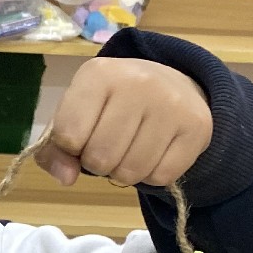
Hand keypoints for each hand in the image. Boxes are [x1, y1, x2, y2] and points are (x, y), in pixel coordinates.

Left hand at [35, 57, 211, 189]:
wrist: (171, 86)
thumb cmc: (113, 104)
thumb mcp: (77, 113)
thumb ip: (55, 149)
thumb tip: (66, 178)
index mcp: (98, 73)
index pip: (68, 135)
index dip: (70, 148)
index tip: (81, 136)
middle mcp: (137, 82)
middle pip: (100, 158)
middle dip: (98, 163)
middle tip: (109, 146)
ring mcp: (171, 104)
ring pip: (131, 172)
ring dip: (124, 172)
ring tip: (130, 149)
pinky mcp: (197, 126)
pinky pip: (161, 177)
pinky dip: (151, 175)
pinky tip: (154, 152)